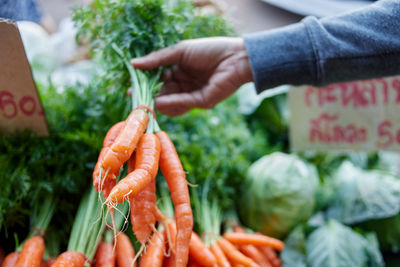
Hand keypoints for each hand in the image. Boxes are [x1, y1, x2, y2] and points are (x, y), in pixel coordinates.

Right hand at [131, 37, 252, 115]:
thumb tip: (133, 64)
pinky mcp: (201, 102)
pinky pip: (183, 104)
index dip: (145, 83)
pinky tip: (160, 101)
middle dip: (148, 95)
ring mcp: (192, 94)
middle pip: (162, 92)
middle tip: (133, 97)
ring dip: (157, 102)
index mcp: (179, 71)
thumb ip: (158, 59)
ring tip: (145, 101)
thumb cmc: (210, 50)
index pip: (158, 79)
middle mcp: (184, 84)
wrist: (236, 56)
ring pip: (171, 102)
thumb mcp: (180, 51)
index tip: (130, 85)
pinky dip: (171, 103)